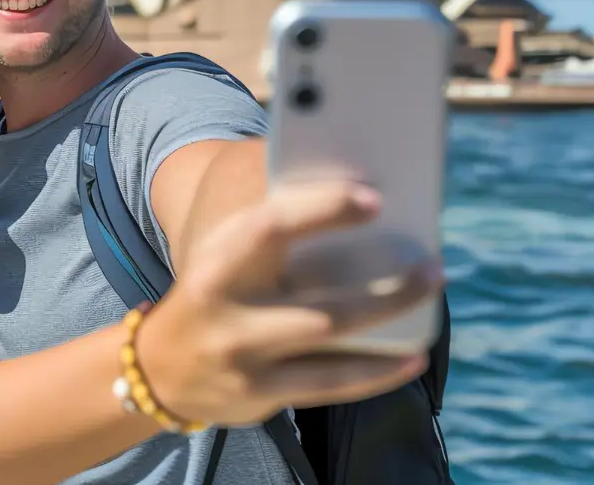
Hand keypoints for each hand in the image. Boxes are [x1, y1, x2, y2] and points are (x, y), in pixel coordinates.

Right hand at [139, 178, 442, 427]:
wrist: (160, 368)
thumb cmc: (212, 295)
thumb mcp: (223, 258)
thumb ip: (270, 236)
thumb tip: (350, 198)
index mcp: (216, 265)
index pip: (270, 229)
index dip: (322, 211)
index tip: (373, 199)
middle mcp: (227, 313)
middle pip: (319, 304)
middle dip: (387, 288)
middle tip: (433, 265)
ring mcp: (244, 359)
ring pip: (331, 342)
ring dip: (389, 317)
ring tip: (429, 293)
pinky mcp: (260, 394)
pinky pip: (331, 384)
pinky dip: (377, 372)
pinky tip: (411, 357)